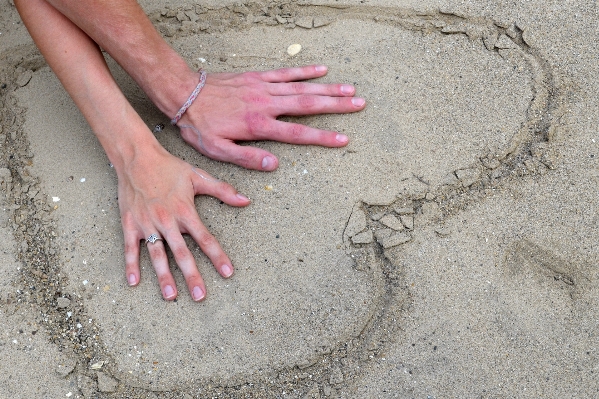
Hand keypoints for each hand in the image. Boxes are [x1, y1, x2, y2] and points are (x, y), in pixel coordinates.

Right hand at [118, 143, 249, 300]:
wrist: (137, 157)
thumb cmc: (169, 167)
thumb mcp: (198, 176)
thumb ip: (222, 190)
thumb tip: (246, 200)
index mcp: (185, 211)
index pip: (205, 238)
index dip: (217, 256)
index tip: (228, 273)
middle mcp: (167, 220)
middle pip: (182, 253)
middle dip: (192, 276)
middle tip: (200, 296)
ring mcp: (148, 224)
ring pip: (157, 255)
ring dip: (164, 276)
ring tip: (171, 296)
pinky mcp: (130, 224)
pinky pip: (130, 248)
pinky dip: (130, 265)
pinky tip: (133, 282)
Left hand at [176, 65, 365, 170]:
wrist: (184, 94)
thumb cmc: (200, 126)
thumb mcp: (217, 151)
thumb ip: (247, 158)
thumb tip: (275, 164)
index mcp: (258, 125)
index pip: (298, 133)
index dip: (323, 136)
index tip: (344, 139)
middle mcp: (266, 103)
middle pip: (308, 104)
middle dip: (336, 106)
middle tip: (360, 104)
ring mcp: (263, 87)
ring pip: (302, 87)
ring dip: (327, 88)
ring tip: (350, 90)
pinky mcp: (257, 77)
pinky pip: (285, 72)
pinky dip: (304, 71)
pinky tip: (322, 69)